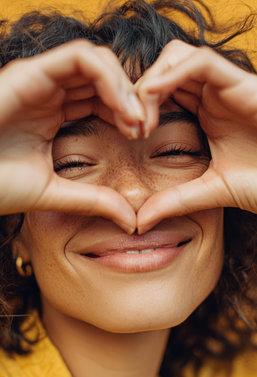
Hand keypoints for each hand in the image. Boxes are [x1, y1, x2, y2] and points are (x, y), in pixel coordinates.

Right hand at [0, 39, 145, 231]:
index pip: (102, 100)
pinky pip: (80, 58)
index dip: (127, 114)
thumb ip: (93, 200)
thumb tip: (130, 220)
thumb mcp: (55, 193)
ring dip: (124, 86)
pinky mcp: (31, 72)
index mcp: (54, 114)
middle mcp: (50, 93)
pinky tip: (122, 108)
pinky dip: (109, 78)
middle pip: (104, 78)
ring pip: (97, 62)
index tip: (142, 137)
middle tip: (145, 127)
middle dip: (131, 98)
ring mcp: (41, 80)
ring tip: (136, 119)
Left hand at [136, 40, 256, 232]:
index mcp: (204, 113)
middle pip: (163, 69)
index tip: (126, 133)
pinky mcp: (241, 82)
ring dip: (152, 81)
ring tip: (141, 116)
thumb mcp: (209, 191)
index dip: (137, 105)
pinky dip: (172, 74)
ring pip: (177, 56)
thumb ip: (175, 201)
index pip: (161, 92)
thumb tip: (140, 221)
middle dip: (138, 91)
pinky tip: (154, 100)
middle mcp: (212, 95)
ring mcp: (225, 86)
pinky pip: (201, 62)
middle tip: (127, 123)